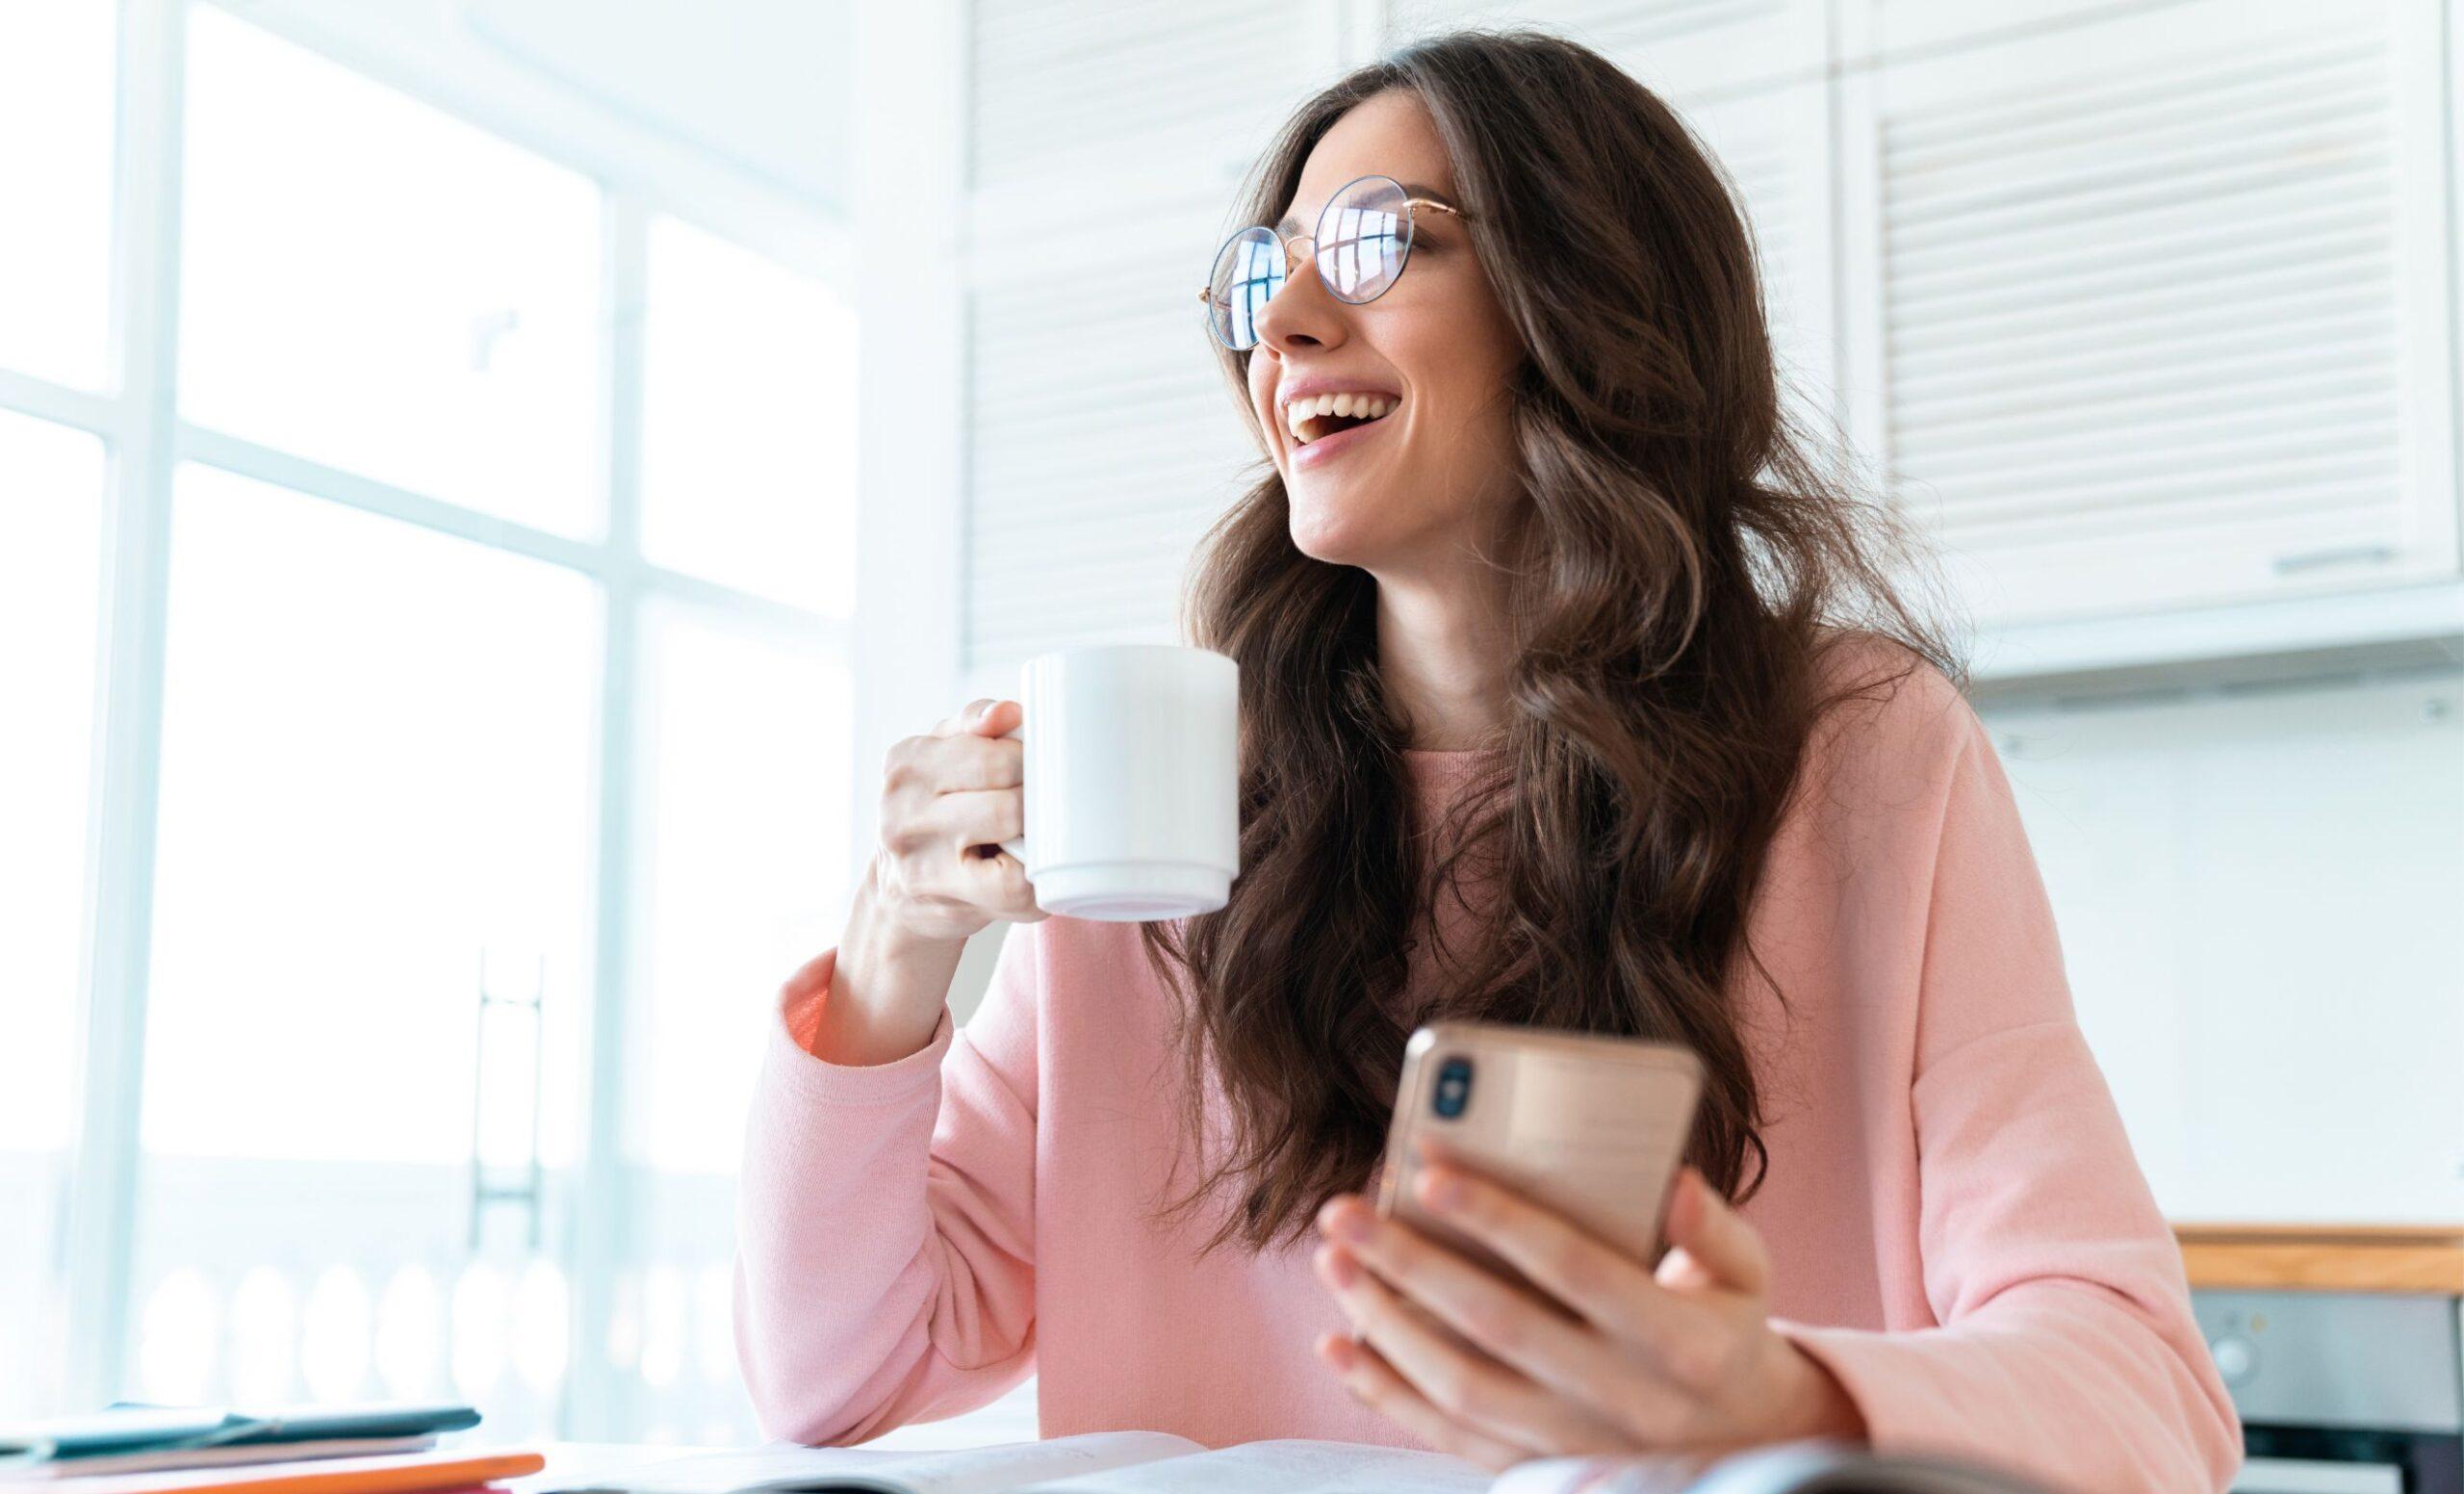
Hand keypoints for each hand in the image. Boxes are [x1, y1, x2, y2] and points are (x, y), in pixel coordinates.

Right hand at [871, 697, 1048, 946]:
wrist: (899, 893)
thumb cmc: (936, 812)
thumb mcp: (944, 755)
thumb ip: (976, 723)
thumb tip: (1009, 711)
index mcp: (907, 761)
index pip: (991, 754)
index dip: (1029, 763)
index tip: (1036, 773)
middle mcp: (902, 807)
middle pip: (1006, 794)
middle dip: (1037, 800)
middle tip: (1044, 807)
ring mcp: (919, 858)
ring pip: (1011, 832)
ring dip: (1038, 835)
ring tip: (1035, 837)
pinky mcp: (941, 898)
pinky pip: (1011, 886)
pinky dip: (1034, 882)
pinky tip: (1030, 874)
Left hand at [1309, 1138, 1866, 1471]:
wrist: (1742, 1442)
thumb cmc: (1725, 1330)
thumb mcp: (1745, 1275)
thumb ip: (1714, 1227)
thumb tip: (1674, 1182)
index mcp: (1677, 1341)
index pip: (1574, 1267)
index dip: (1499, 1218)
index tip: (1429, 1169)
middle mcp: (1622, 1400)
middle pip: (1497, 1324)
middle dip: (1410, 1263)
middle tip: (1344, 1211)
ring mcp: (1575, 1443)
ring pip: (1461, 1386)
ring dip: (1385, 1323)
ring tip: (1335, 1262)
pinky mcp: (1539, 1468)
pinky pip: (1449, 1436)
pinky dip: (1386, 1393)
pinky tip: (1340, 1344)